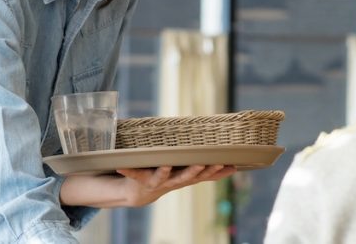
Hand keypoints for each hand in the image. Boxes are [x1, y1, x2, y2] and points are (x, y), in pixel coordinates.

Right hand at [59, 165, 235, 208]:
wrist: (136, 193)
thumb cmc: (129, 171)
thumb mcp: (120, 162)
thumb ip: (115, 152)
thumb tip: (100, 124)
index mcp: (146, 178)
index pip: (147, 174)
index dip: (150, 170)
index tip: (151, 164)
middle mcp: (163, 183)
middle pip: (178, 178)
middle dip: (190, 171)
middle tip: (200, 163)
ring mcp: (175, 183)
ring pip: (194, 178)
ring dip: (209, 171)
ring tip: (221, 163)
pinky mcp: (185, 180)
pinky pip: (204, 178)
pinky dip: (218, 173)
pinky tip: (233, 168)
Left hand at [115, 165, 236, 206]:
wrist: (139, 193)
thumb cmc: (166, 177)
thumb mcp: (187, 174)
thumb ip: (207, 171)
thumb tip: (234, 166)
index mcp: (185, 177)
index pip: (203, 175)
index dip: (215, 171)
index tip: (228, 164)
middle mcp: (173, 181)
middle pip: (187, 177)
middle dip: (196, 171)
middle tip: (205, 163)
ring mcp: (158, 181)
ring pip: (165, 177)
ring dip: (167, 172)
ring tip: (168, 164)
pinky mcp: (141, 179)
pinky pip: (134, 173)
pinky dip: (128, 170)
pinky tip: (122, 167)